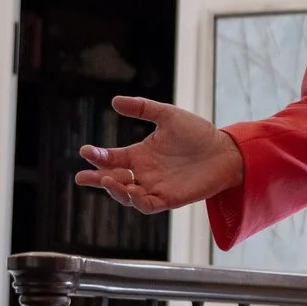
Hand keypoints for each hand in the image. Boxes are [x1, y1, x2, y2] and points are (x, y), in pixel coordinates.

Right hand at [76, 97, 244, 213]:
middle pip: (113, 179)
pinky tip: (130, 190)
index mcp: (140, 154)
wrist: (225, 151)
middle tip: (81, 177)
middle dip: (96, 179)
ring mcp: (154, 188)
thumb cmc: (198, 133)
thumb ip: (143, 108)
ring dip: (114, 190)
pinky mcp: (168, 199)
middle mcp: (144, 173)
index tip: (85, 151)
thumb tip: (114, 101)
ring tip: (106, 180)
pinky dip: (135, 200)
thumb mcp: (168, 116)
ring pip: (126, 194)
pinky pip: (146, 204)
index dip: (98, 156)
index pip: (112, 158)